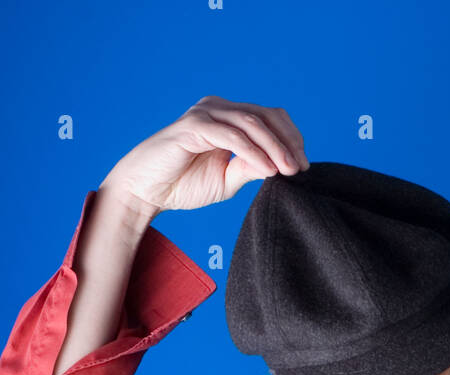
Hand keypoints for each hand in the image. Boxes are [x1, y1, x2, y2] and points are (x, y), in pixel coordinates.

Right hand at [99, 96, 308, 218]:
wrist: (146, 190)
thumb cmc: (182, 184)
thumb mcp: (227, 179)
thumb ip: (251, 168)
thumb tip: (280, 166)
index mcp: (228, 118)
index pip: (269, 118)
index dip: (290, 138)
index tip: (303, 166)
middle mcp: (218, 109)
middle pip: (265, 115)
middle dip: (288, 142)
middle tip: (301, 168)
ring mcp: (205, 114)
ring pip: (251, 123)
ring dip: (274, 147)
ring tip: (288, 170)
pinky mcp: (193, 126)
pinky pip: (231, 136)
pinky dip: (253, 152)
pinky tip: (267, 170)